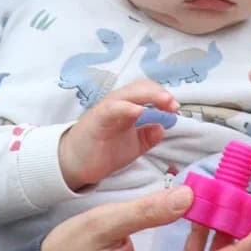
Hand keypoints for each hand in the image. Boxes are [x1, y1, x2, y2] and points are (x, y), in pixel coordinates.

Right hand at [59, 79, 177, 190]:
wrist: (74, 163)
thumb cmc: (103, 150)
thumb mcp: (133, 145)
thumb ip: (148, 136)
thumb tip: (164, 127)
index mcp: (127, 106)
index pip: (147, 91)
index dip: (162, 96)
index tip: (176, 109)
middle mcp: (117, 103)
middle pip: (140, 87)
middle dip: (159, 93)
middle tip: (173, 105)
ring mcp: (106, 109)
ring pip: (128, 94)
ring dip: (148, 95)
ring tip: (164, 102)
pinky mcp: (96, 120)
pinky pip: (112, 109)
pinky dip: (126, 107)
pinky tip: (139, 111)